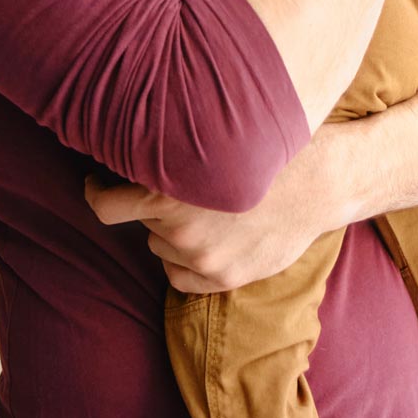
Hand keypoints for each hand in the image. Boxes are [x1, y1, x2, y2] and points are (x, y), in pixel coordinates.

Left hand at [84, 132, 339, 293]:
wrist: (321, 183)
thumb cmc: (266, 151)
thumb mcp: (211, 139)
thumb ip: (167, 152)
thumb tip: (123, 145)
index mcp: (167, 189)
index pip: (104, 205)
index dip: (96, 193)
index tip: (98, 184)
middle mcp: (178, 227)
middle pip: (141, 221)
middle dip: (152, 205)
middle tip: (181, 188)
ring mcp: (200, 257)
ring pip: (161, 246)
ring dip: (172, 231)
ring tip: (208, 209)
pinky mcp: (222, 278)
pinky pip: (178, 276)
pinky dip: (184, 262)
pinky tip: (207, 241)